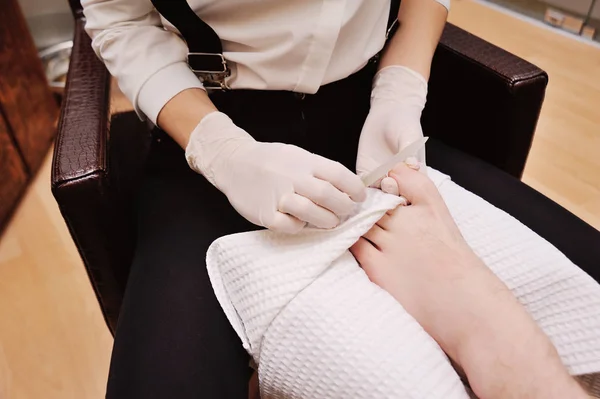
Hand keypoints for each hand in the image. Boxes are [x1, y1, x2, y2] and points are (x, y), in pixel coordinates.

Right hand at [186, 112, 365, 233]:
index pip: (339, 175)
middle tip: (346, 212)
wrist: (233, 163)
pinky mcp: (265, 214)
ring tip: (329, 221)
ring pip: (312, 213)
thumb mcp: (297, 156)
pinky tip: (300, 222)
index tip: (360, 197)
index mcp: (304, 161)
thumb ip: (319, 170)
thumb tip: (347, 188)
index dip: (355, 189)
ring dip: (327, 221)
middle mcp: (293, 177)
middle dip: (344, 207)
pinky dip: (299, 227)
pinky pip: (290, 226)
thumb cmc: (270, 162)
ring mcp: (278, 196)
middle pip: (329, 196)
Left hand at [351, 163, 586, 398]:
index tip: (379, 185)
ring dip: (355, 219)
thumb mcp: (442, 217)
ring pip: (361, 220)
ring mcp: (391, 244)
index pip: (396, 178)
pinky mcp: (377, 268)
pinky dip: (350, 238)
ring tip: (355, 225)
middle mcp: (407, 221)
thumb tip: (400, 167)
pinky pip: (354, 244)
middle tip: (360, 206)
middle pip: (374, 200)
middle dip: (365, 201)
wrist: (465, 304)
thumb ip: (419, 188)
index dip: (383, 180)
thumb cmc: (456, 263)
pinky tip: (352, 240)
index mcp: (427, 205)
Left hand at [356, 66, 427, 194]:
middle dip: (389, 193)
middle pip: (394, 197)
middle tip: (386, 181)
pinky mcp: (366, 173)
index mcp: (414, 177)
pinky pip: (362, 186)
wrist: (388, 114)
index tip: (399, 183)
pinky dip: (359, 188)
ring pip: (377, 195)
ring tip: (374, 181)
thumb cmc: (405, 124)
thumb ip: (410, 152)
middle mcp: (398, 181)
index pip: (411, 192)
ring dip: (374, 193)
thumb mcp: (410, 136)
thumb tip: (413, 165)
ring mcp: (381, 179)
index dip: (405, 192)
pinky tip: (358, 183)